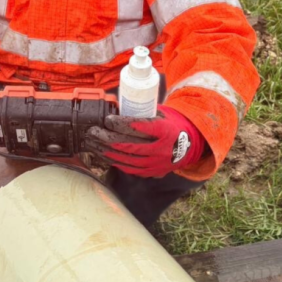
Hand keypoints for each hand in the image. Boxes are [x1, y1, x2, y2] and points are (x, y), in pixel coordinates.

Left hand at [83, 105, 204, 177]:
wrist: (190, 146)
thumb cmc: (171, 125)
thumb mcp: (161, 113)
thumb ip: (141, 112)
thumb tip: (114, 108)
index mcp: (165, 130)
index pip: (139, 127)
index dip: (121, 124)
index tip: (108, 119)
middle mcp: (161, 149)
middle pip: (128, 145)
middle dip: (106, 138)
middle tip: (92, 131)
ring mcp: (156, 163)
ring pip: (126, 159)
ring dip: (105, 151)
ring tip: (91, 143)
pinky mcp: (152, 172)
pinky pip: (129, 168)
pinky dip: (114, 161)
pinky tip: (102, 154)